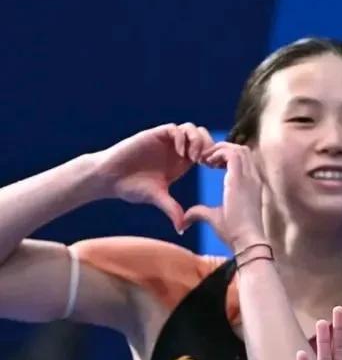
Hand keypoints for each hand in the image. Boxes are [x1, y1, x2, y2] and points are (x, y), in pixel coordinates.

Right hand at [92, 122, 213, 230]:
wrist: (109, 177)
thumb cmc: (131, 188)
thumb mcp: (158, 198)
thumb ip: (172, 209)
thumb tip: (182, 230)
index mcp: (181, 162)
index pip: (205, 150)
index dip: (213, 156)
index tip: (213, 169)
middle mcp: (175, 149)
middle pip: (202, 136)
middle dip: (209, 146)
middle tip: (206, 163)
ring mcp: (165, 141)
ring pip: (191, 129)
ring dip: (197, 141)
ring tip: (194, 158)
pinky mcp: (153, 135)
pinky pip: (174, 129)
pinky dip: (181, 138)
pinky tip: (180, 153)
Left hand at [182, 142, 264, 247]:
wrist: (245, 240)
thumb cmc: (234, 233)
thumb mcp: (214, 218)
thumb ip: (200, 213)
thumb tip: (184, 221)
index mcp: (250, 185)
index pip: (243, 160)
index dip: (225, 158)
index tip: (210, 165)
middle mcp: (252, 178)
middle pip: (242, 150)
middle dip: (223, 149)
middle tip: (205, 159)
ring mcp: (249, 177)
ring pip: (238, 149)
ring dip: (220, 150)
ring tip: (205, 159)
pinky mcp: (241, 178)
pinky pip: (231, 154)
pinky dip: (218, 153)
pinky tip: (206, 163)